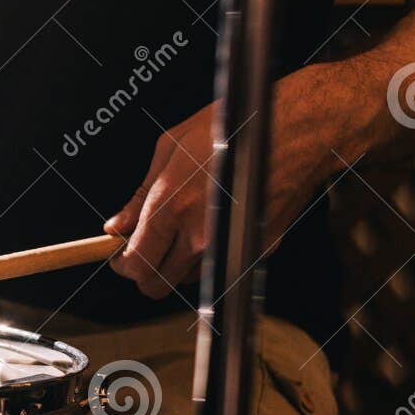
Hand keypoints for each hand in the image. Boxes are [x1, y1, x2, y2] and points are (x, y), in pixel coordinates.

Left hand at [104, 79, 338, 299]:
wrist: (297, 132)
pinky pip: (221, 266)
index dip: (122, 265)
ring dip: (177, 264)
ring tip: (183, 229)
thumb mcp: (171, 147)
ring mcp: (231, 246)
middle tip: (145, 250)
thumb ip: (139, 194)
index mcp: (173, 208)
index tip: (119, 257)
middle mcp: (201, 235)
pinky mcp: (257, 250)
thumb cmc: (234, 128)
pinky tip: (214, 222)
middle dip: (145, 273)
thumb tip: (117, 225)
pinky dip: (210, 255)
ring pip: (188, 279)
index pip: (136, 264)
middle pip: (158, 285)